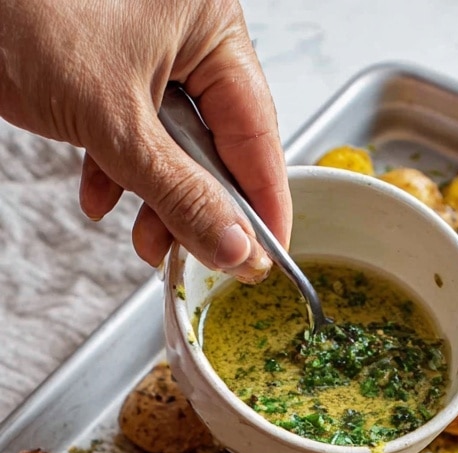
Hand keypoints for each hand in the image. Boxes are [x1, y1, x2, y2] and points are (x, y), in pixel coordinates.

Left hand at [0, 0, 289, 279]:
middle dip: (199, 206)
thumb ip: (182, 194)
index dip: (263, 204)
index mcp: (211, 23)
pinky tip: (103, 195)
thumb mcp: (114, 123)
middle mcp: (188, 30)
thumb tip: (233, 247)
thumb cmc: (23, 12)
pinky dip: (121, 170)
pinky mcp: (112, 65)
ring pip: (175, 144)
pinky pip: (136, 129)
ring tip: (145, 238)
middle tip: (202, 256)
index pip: (258, 132)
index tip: (266, 256)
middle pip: (218, 143)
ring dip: (157, 197)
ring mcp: (149, 46)